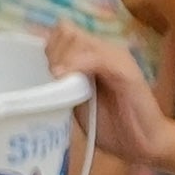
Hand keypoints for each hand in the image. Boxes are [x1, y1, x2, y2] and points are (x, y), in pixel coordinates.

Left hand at [53, 26, 172, 168]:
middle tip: (48, 78)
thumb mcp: (74, 101)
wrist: (140, 143)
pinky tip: (62, 77)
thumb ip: (60, 84)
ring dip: (60, 58)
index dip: (48, 47)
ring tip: (55, 80)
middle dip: (51, 52)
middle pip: (66, 32)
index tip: (39, 71)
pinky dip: (75, 65)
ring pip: (78, 40)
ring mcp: (116, 58)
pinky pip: (97, 58)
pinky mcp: (126, 71)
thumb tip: (34, 75)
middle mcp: (104, 50)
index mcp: (91, 55)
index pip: (62, 32)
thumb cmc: (107, 124)